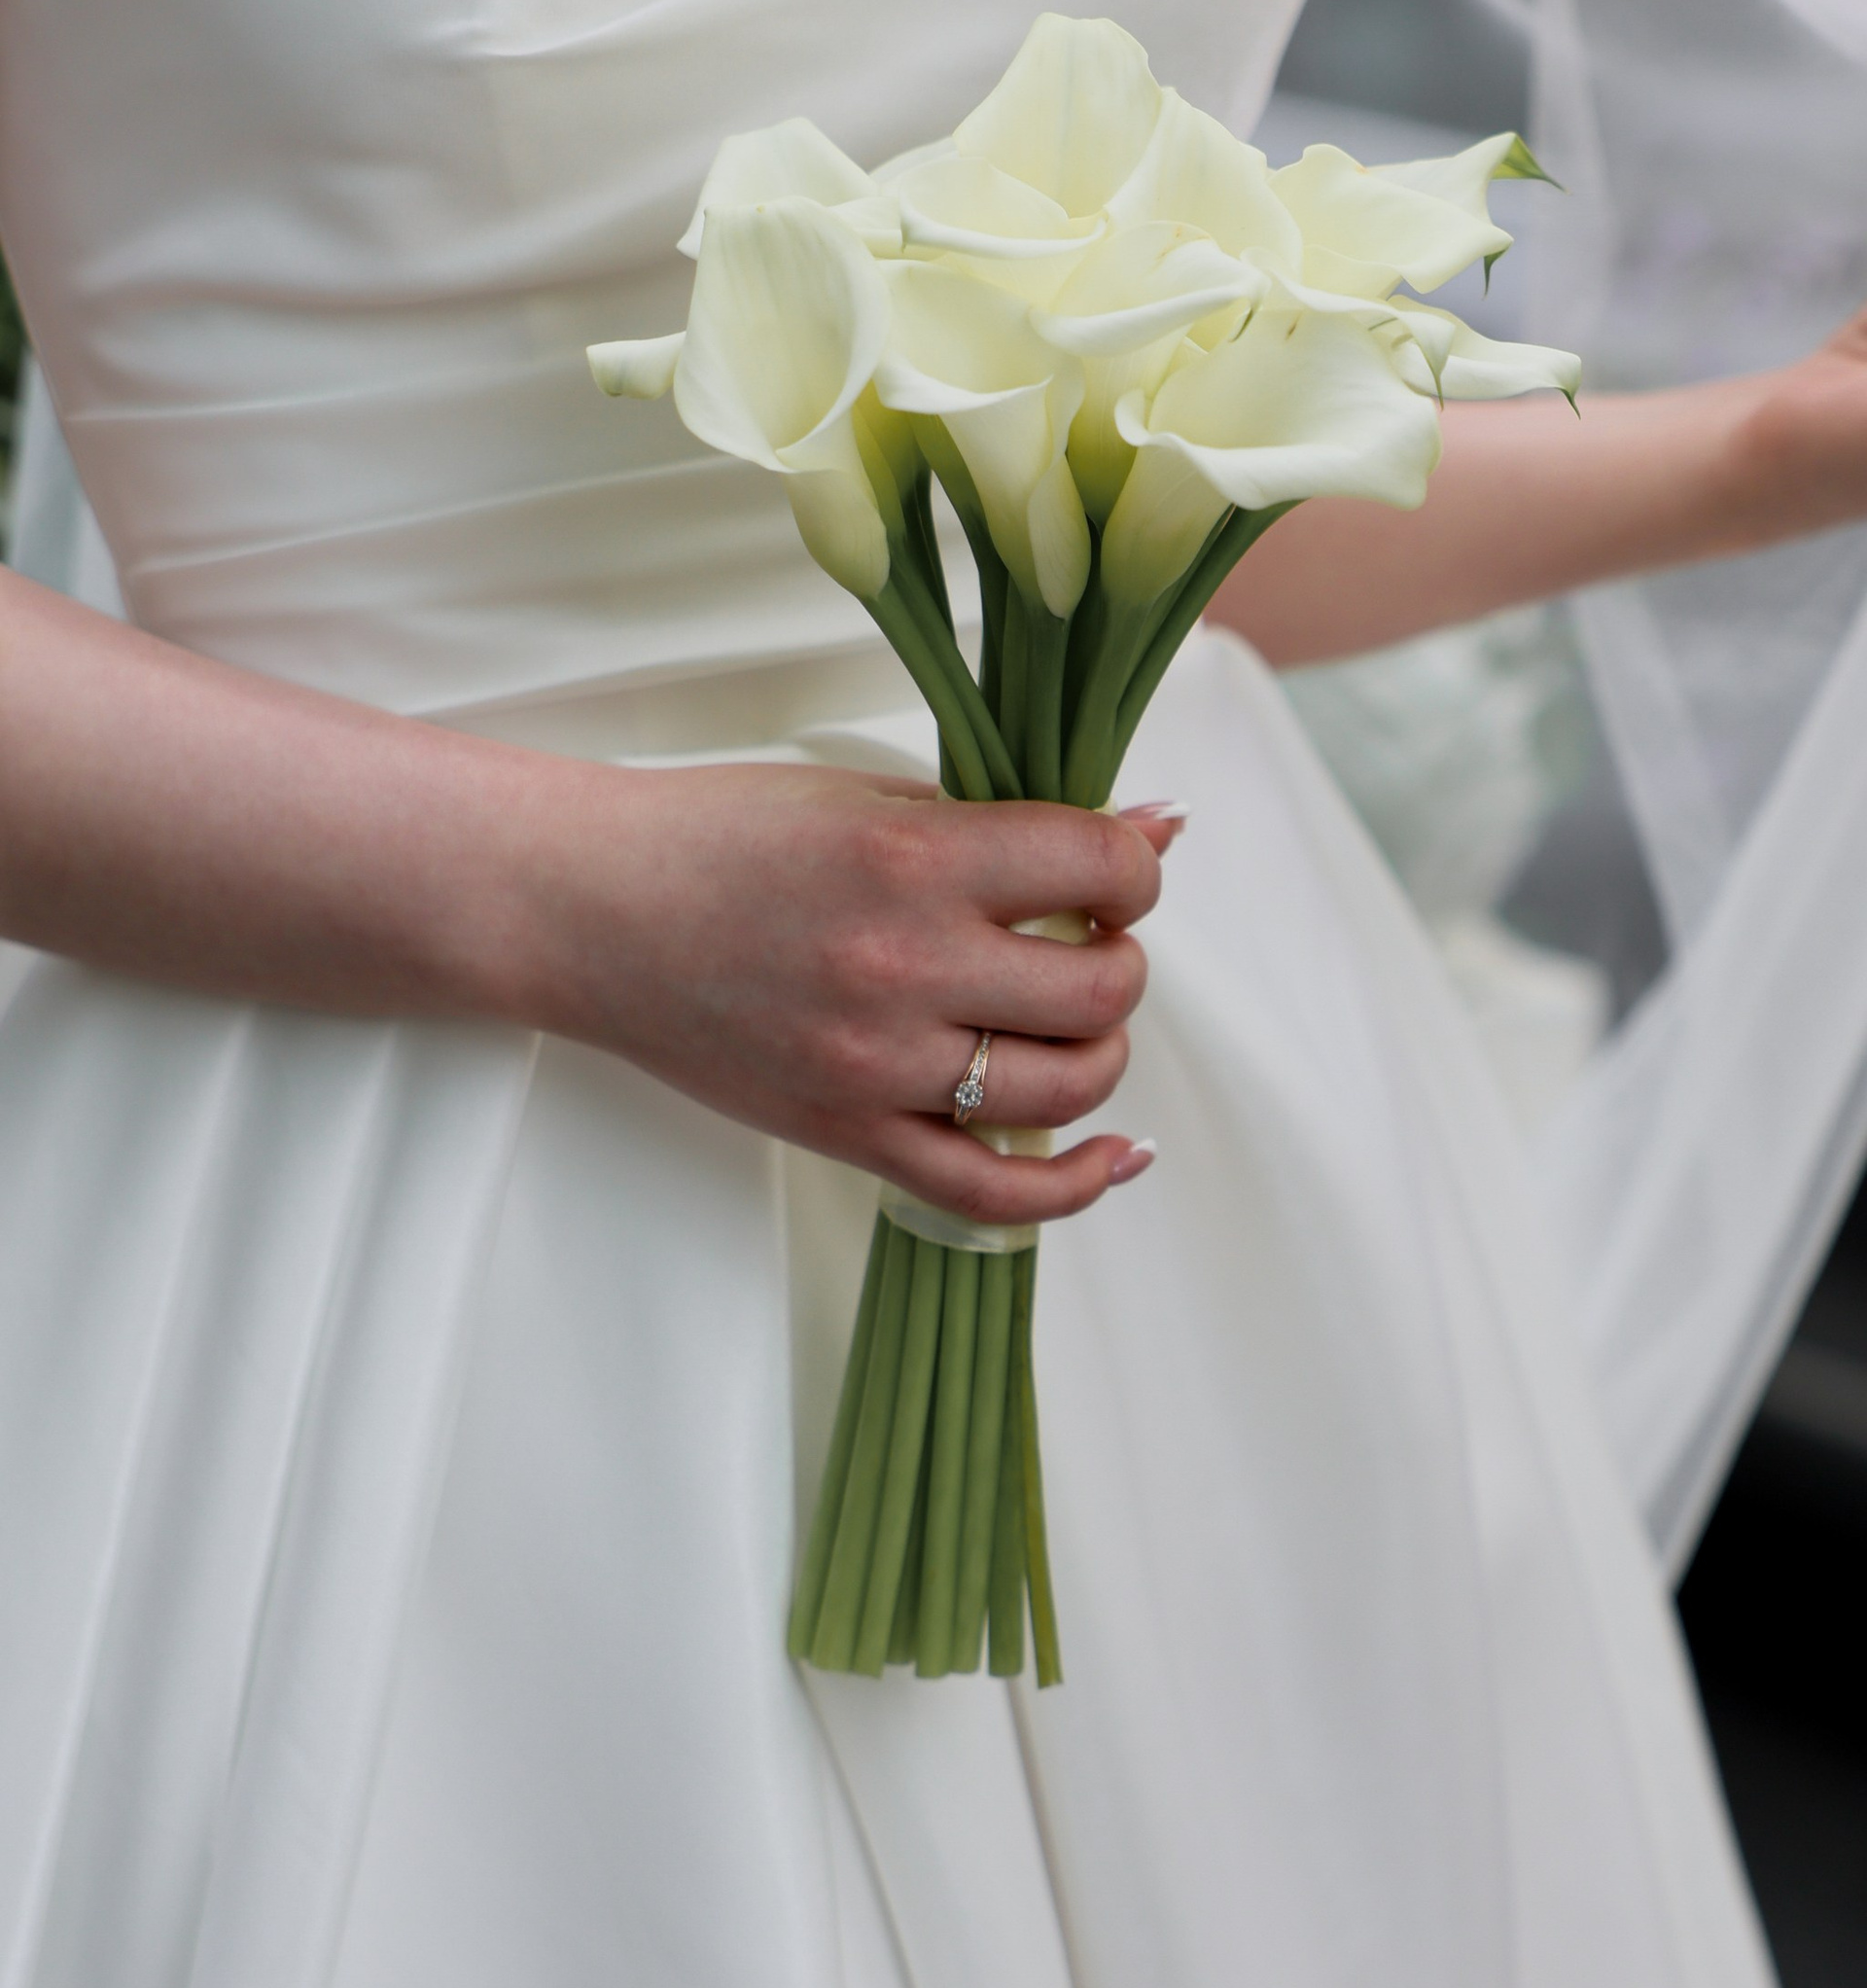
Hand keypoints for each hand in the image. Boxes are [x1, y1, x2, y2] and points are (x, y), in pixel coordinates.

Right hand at [545, 759, 1177, 1226]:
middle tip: (1082, 942)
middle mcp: (904, 968)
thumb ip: (1009, 821)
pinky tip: (1116, 1155)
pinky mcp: (847, 1135)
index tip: (1114, 873)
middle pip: (1101, 991)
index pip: (1100, 871)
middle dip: (1118, 961)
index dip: (1133, 869)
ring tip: (1065, 1019)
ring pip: (1066, 1091)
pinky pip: (992, 1194)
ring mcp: (876, 1066)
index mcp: (913, 860)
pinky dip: (1075, 1185)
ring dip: (1098, 1052)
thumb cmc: (719, 837)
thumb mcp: (868, 793)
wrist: (588, 911)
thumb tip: (1158, 829)